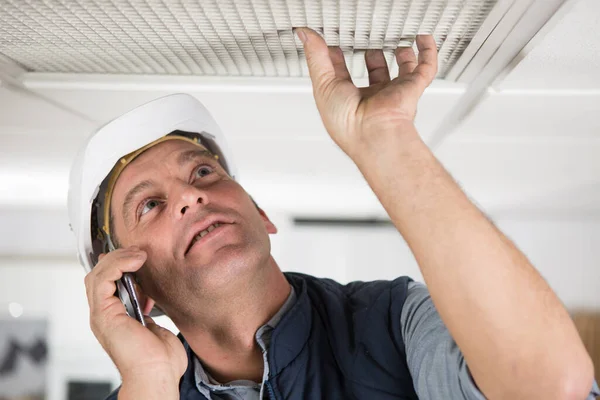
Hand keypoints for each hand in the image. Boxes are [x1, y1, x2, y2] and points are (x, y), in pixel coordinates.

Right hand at [84, 246, 186, 383]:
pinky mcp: (104, 315)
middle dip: (118, 258)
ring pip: (98, 275)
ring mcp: (101, 316)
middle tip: (139, 252)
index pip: (106, 282)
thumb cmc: (160, 359)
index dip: (120, 265)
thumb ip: (148, 312)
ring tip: (138, 254)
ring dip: (118, 259)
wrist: (157, 374)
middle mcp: (104, 316)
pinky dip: (117, 266)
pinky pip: (102, 281)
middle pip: (99, 275)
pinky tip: (135, 261)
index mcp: (114, 318)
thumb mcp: (155, 326)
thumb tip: (152, 299)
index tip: (141, 257)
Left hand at [295, 28, 437, 158]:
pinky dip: (427, 53)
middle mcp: (371, 97)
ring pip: (400, 72)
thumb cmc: (347, 123)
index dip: (336, 58)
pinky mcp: (410, 89)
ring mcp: (392, 93)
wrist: (373, 134)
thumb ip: (316, 56)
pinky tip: (423, 40)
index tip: (332, 44)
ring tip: (398, 45)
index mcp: (347, 99)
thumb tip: (304, 35)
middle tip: (367, 43)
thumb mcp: (323, 83)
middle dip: (371, 58)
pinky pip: (425, 69)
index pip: (341, 74)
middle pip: (373, 73)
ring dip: (400, 58)